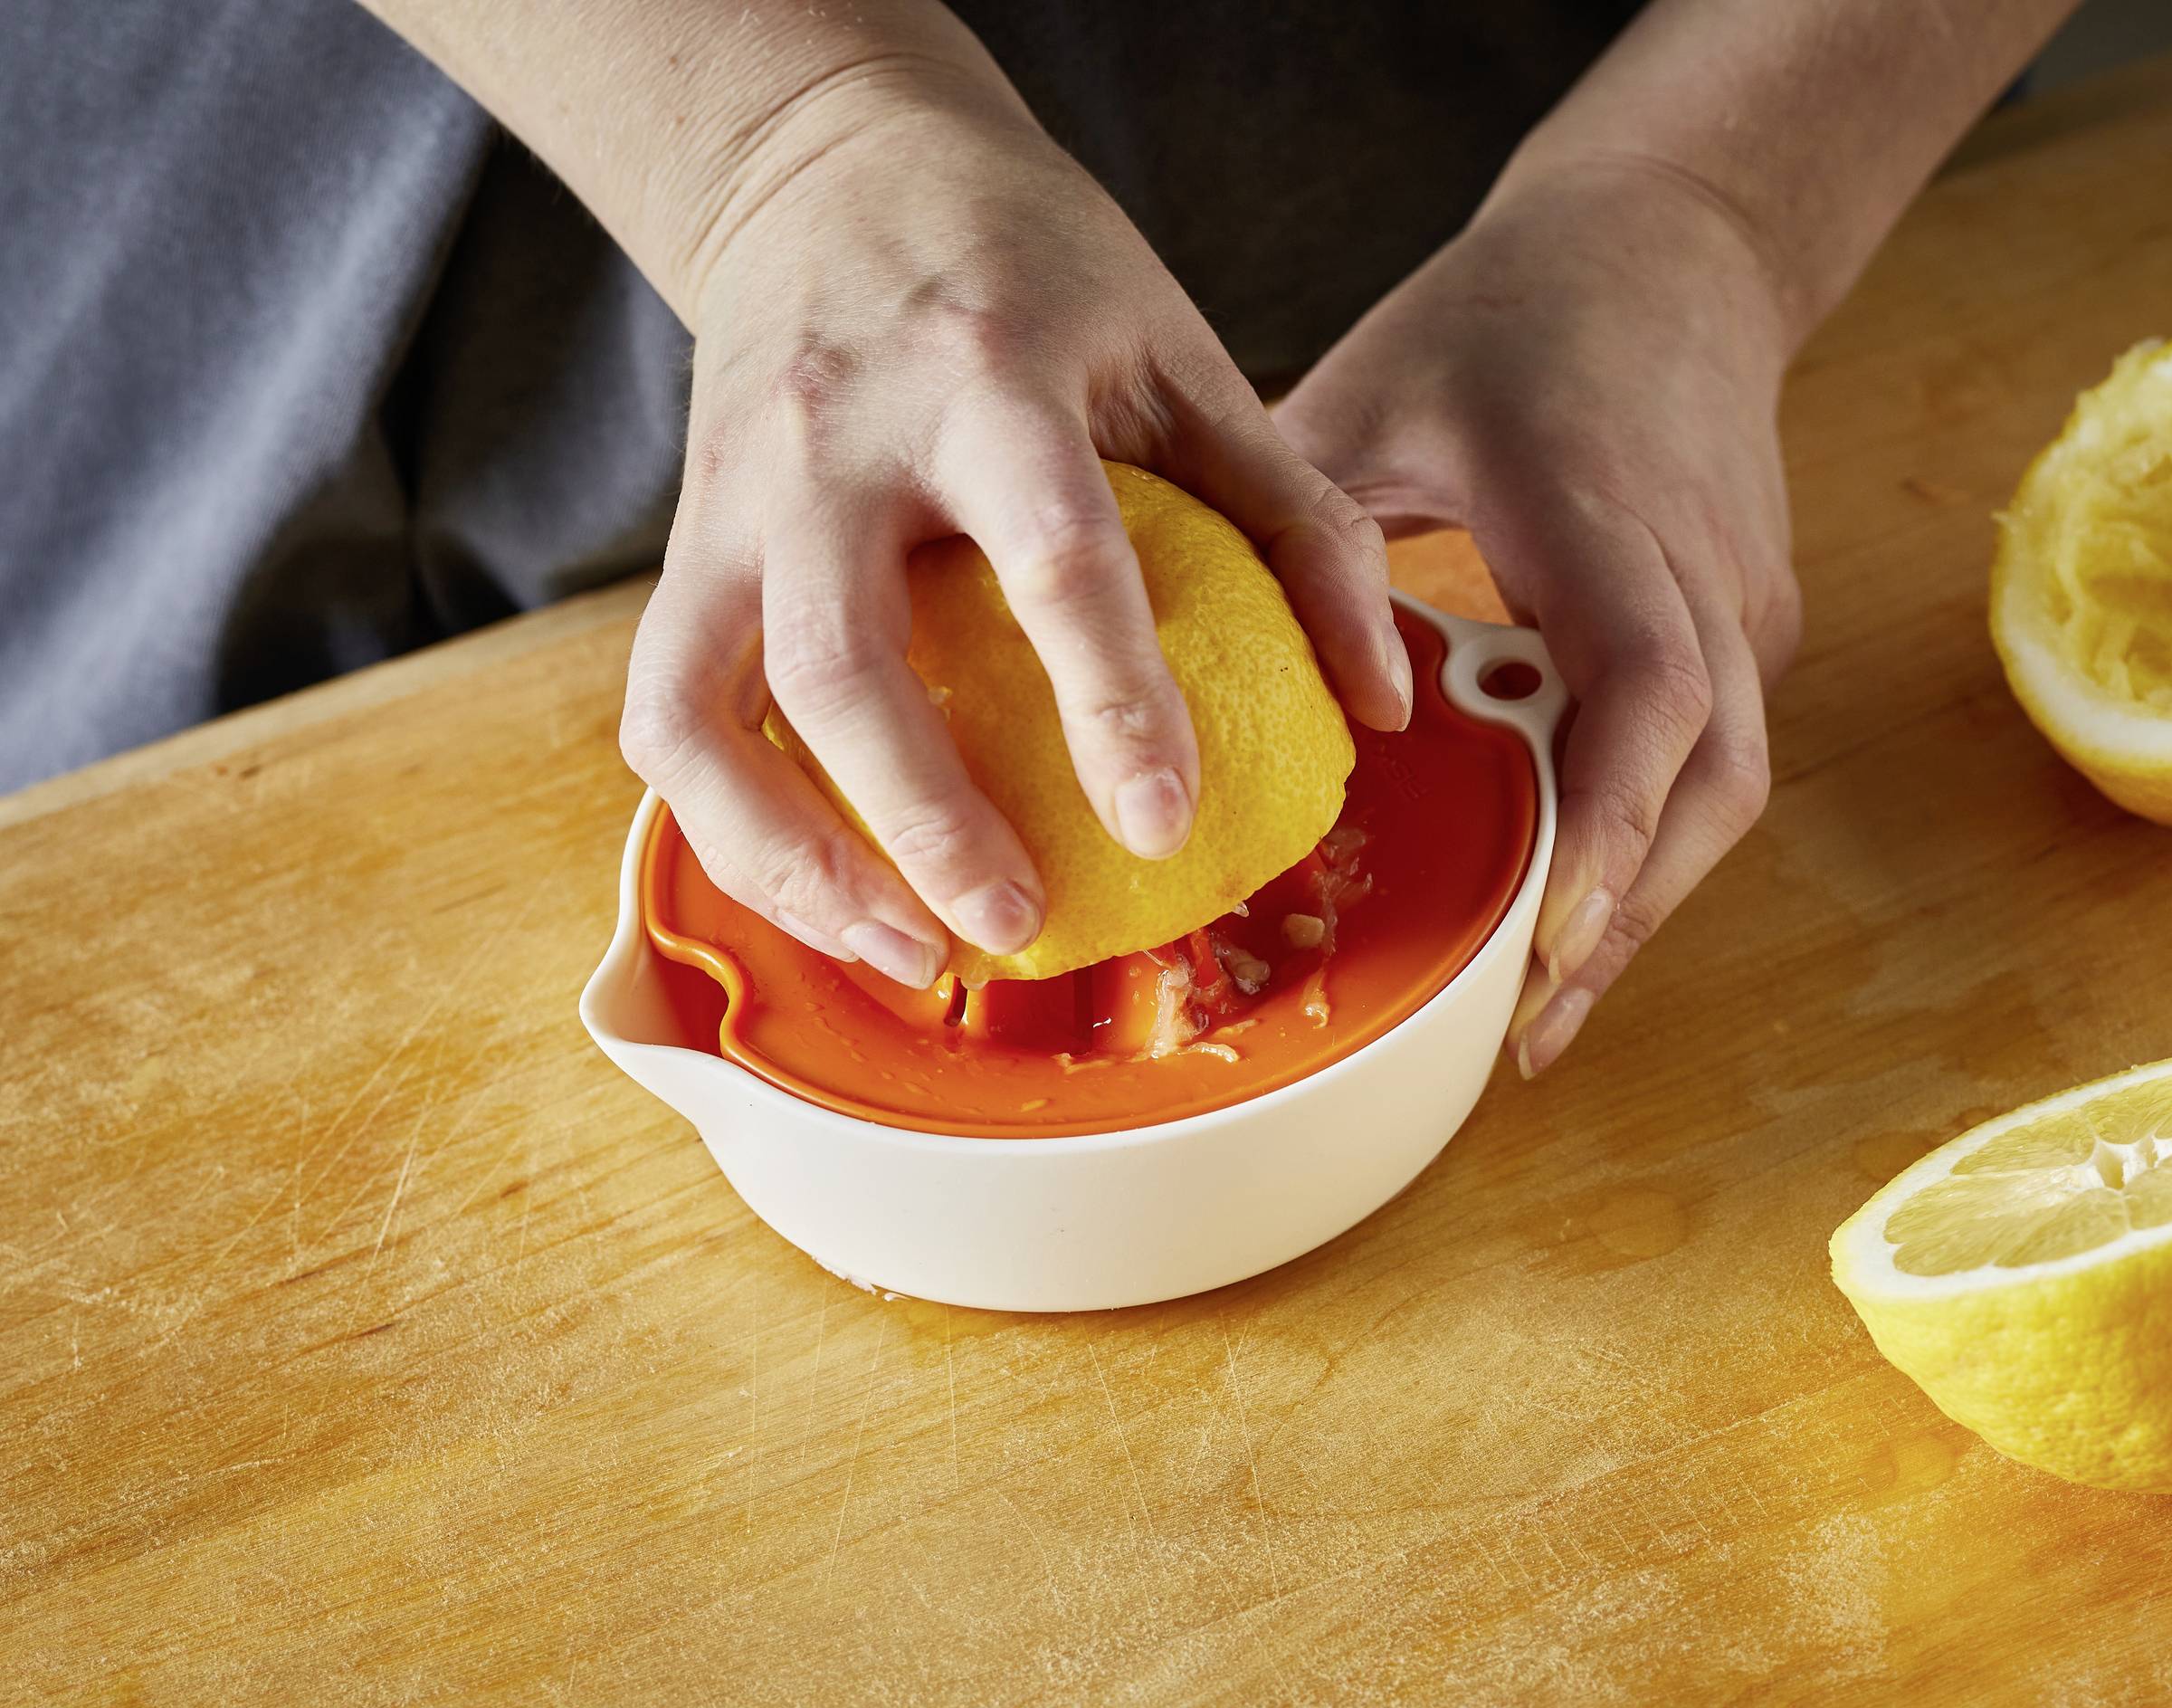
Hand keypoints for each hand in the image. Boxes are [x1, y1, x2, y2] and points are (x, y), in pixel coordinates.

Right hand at [619, 70, 1409, 986]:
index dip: (1108, 699)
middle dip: (923, 822)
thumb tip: (1380, 702)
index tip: (1162, 822)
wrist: (831, 160)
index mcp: (988, 378)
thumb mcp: (1184, 354)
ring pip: (703, 708)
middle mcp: (834, 442)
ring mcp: (731, 498)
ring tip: (909, 954)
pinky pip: (662, 713)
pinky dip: (729, 827)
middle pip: (841, 660)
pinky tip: (824, 895)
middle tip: (1020, 924)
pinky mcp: (683, 543)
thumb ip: (1295, 519)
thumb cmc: (1035, 273)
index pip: (1051, 553)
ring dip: (797, 858)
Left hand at [1276, 160, 1802, 1075]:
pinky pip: (1720, 757)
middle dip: (1628, 916)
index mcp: (1603, 514)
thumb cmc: (1513, 315)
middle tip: (1527, 1028)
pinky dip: (1653, 837)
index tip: (1543, 938)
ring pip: (1730, 788)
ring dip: (1647, 896)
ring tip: (1546, 995)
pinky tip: (1574, 892)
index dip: (1606, 827)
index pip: (1647, 695)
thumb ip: (1293, 523)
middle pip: (1714, 784)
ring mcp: (1746, 601)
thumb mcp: (1375, 393)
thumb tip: (1179, 651)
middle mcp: (1702, 573)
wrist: (1673, 243)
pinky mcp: (1752, 619)